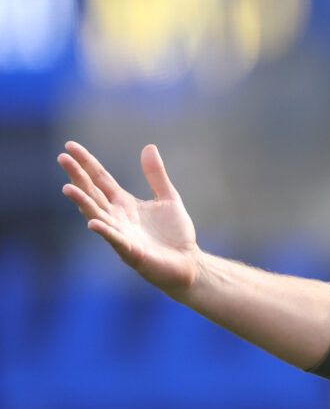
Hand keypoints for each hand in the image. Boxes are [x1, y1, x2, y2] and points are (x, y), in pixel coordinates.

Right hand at [59, 142, 200, 295]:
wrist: (188, 263)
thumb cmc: (176, 234)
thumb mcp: (168, 198)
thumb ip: (156, 175)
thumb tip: (149, 146)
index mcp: (124, 203)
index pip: (100, 179)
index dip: (86, 163)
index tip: (70, 145)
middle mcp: (116, 216)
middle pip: (92, 193)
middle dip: (78, 176)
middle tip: (62, 158)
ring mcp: (121, 234)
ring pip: (97, 215)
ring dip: (82, 202)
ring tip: (67, 188)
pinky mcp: (131, 252)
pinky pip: (115, 240)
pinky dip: (104, 232)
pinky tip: (93, 223)